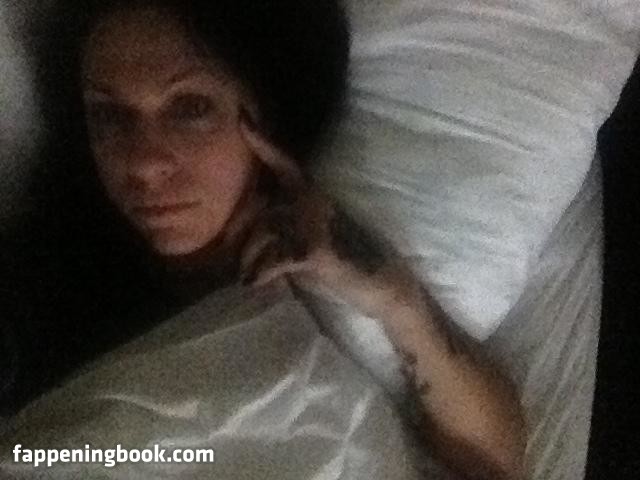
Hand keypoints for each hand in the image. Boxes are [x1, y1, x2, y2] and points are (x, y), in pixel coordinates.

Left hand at [238, 114, 412, 314]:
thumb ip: (284, 226)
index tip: (243, 120)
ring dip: (250, 261)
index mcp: (312, 194)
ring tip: (249, 278)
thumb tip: (249, 231)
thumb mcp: (307, 236)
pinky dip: (260, 274)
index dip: (263, 143)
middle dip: (243, 240)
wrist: (380, 283)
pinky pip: (273, 258)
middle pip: (261, 212)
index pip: (284, 164)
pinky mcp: (315, 247)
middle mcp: (313, 201)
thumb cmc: (341, 263)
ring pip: (263, 234)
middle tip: (237, 262)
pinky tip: (256, 283)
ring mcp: (315, 222)